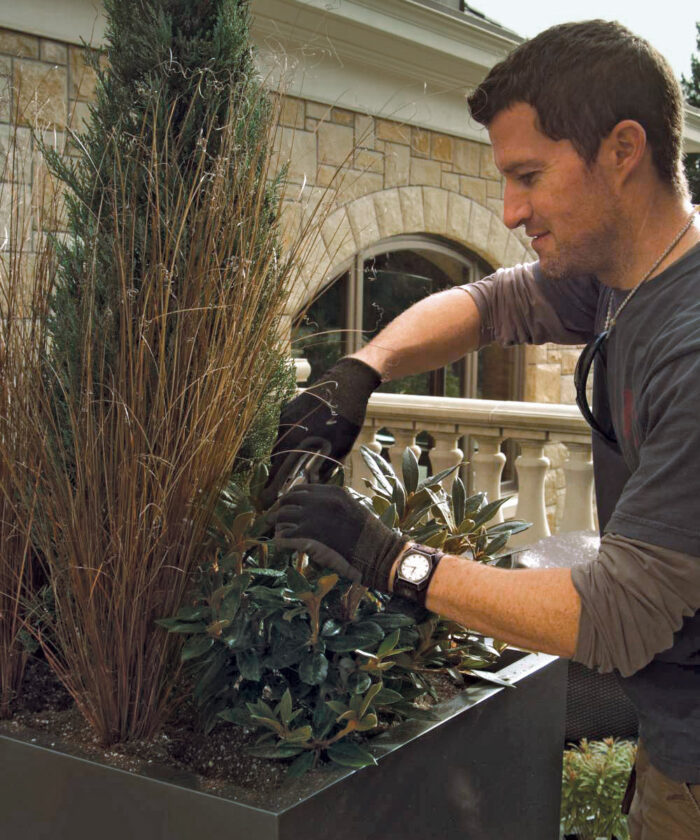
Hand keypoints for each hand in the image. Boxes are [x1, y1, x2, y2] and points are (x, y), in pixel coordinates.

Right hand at [260, 358, 380, 505]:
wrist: (346, 383)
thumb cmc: (346, 419)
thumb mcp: (340, 449)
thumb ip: (324, 469)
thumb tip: (311, 487)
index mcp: (295, 442)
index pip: (276, 472)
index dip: (270, 488)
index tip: (266, 501)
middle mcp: (284, 431)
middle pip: (275, 459)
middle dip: (278, 473)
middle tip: (284, 483)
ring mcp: (284, 418)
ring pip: (279, 444)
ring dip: (285, 455)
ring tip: (298, 460)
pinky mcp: (287, 409)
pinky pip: (283, 431)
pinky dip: (289, 439)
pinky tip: (304, 439)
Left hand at [272, 484, 405, 589]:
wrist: (378, 553)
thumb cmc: (372, 536)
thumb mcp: (354, 510)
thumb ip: (335, 506)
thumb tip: (317, 509)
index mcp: (334, 492)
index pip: (303, 489)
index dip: (292, 497)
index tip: (287, 505)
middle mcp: (321, 500)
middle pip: (289, 499)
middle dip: (280, 508)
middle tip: (274, 518)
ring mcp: (313, 516)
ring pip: (283, 515)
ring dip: (277, 523)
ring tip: (276, 531)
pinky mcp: (308, 534)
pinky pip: (285, 535)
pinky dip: (281, 540)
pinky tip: (280, 544)